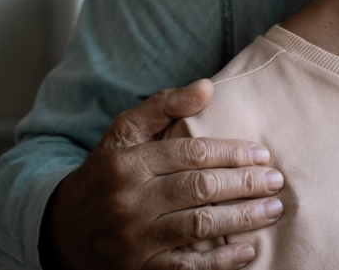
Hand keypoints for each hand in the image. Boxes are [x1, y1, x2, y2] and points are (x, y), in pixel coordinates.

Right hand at [42, 80, 284, 269]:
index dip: (233, 153)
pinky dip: (221, 262)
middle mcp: (130, 201)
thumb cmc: (106, 172)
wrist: (62, 229)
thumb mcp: (124, 133)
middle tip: (277, 180)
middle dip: (245, 184)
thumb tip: (207, 86)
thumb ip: (163, 106)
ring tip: (273, 209)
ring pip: (199, 227)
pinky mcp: (138, 269)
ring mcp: (134, 239)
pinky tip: (248, 251)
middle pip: (200, 189)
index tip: (263, 153)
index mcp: (128, 163)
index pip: (192, 154)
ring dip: (242, 218)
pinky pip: (186, 268)